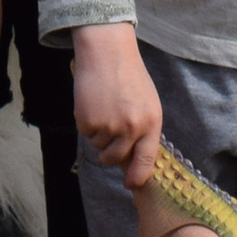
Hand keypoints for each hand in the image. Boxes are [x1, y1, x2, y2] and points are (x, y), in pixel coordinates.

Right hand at [70, 23, 164, 184]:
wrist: (107, 52)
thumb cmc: (129, 76)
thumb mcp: (148, 103)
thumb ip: (144, 130)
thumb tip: (133, 158)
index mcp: (151, 123)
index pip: (145, 160)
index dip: (137, 177)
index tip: (131, 184)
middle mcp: (131, 128)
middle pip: (116, 158)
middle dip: (110, 154)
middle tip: (109, 135)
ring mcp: (109, 126)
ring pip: (99, 145)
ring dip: (98, 133)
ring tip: (103, 107)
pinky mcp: (88, 121)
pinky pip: (85, 133)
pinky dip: (86, 123)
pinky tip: (92, 103)